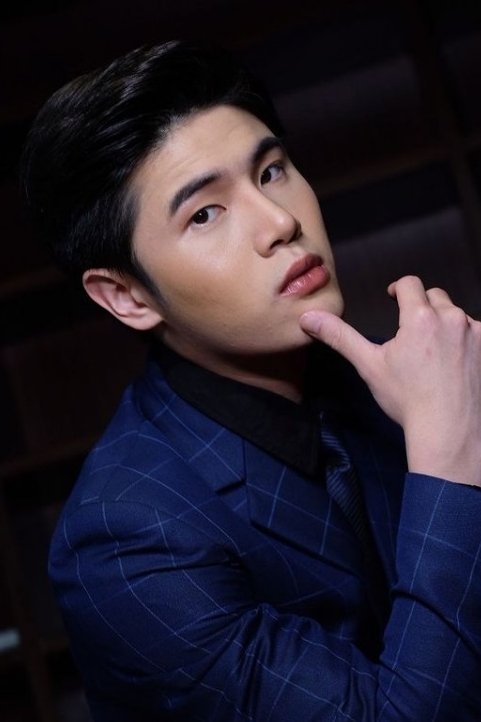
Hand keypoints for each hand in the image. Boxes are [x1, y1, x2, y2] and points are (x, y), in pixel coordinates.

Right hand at [300, 276, 480, 486]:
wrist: (449, 430)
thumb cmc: (408, 400)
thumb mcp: (369, 366)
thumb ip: (339, 337)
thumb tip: (308, 318)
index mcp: (420, 317)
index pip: (411, 284)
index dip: (399, 288)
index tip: (394, 298)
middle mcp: (452, 318)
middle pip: (435, 297)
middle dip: (422, 308)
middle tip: (412, 333)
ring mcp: (476, 333)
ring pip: (457, 316)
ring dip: (446, 325)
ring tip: (434, 352)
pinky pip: (476, 333)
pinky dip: (466, 342)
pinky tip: (455, 364)